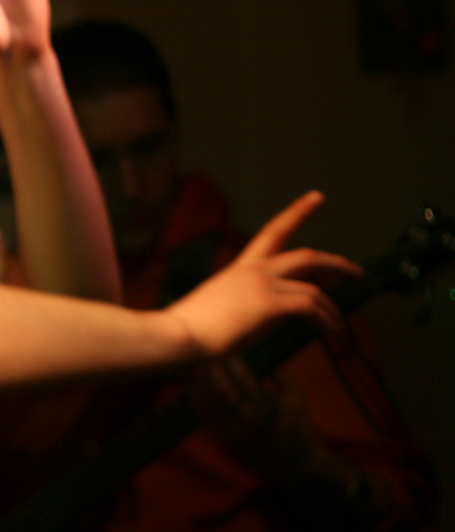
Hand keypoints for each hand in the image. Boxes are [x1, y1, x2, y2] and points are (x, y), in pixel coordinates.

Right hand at [166, 191, 361, 355]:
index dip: (297, 212)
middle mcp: (253, 271)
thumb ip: (243, 307)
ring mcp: (261, 285)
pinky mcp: (267, 304)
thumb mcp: (218, 309)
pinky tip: (333, 330)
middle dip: (335, 263)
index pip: (272, 232)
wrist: (174, 334)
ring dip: (332, 309)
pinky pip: (311, 307)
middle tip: (355, 271)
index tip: (316, 197)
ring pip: (314, 290)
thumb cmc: (186, 329)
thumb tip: (264, 317)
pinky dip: (327, 318)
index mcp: (239, 269)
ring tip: (339, 326)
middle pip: (305, 256)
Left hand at [191, 354, 321, 480]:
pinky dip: (198, 401)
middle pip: (220, 391)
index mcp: (267, 411)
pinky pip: (204, 419)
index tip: (226, 349)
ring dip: (201, 383)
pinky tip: (194, 386)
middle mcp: (246, 425)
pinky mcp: (223, 443)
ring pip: (208, 405)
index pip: (243, 382)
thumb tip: (261, 349)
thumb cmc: (298, 426)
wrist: (294, 465)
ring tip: (197, 366)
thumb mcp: (296, 397)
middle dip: (211, 371)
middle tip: (205, 353)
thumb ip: (280, 374)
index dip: (232, 364)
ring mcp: (232, 436)